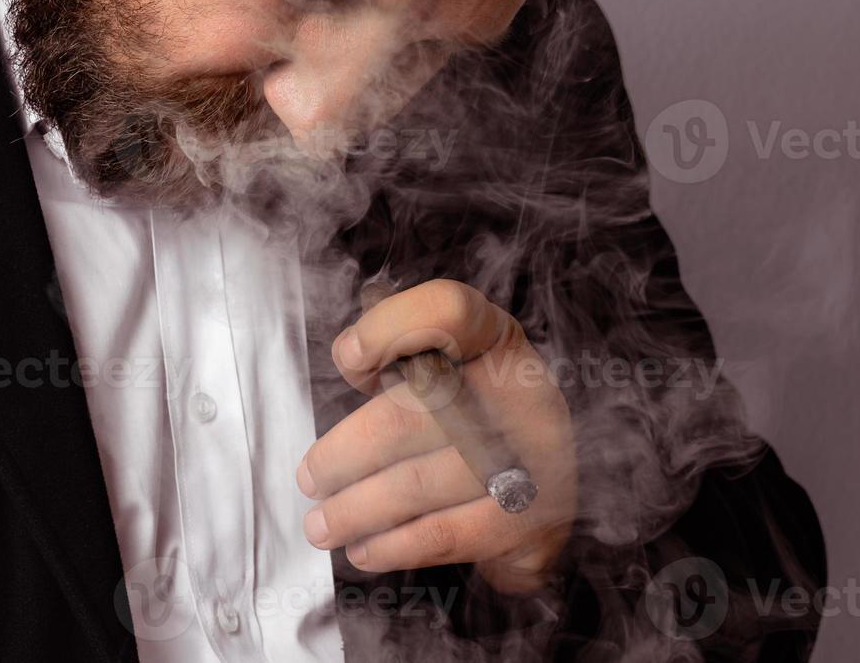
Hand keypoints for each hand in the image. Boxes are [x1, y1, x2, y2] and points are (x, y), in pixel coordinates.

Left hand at [296, 279, 576, 593]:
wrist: (549, 483)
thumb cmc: (475, 412)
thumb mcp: (450, 366)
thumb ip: (400, 351)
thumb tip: (353, 358)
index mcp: (496, 339)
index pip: (448, 311)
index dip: (388, 329)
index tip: (349, 359)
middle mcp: (520, 391)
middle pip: (408, 415)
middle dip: (343, 454)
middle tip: (310, 479)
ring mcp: (531, 456)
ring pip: (416, 485)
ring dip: (354, 510)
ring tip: (321, 524)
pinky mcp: (530, 518)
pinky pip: (443, 534)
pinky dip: (392, 545)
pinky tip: (364, 549)